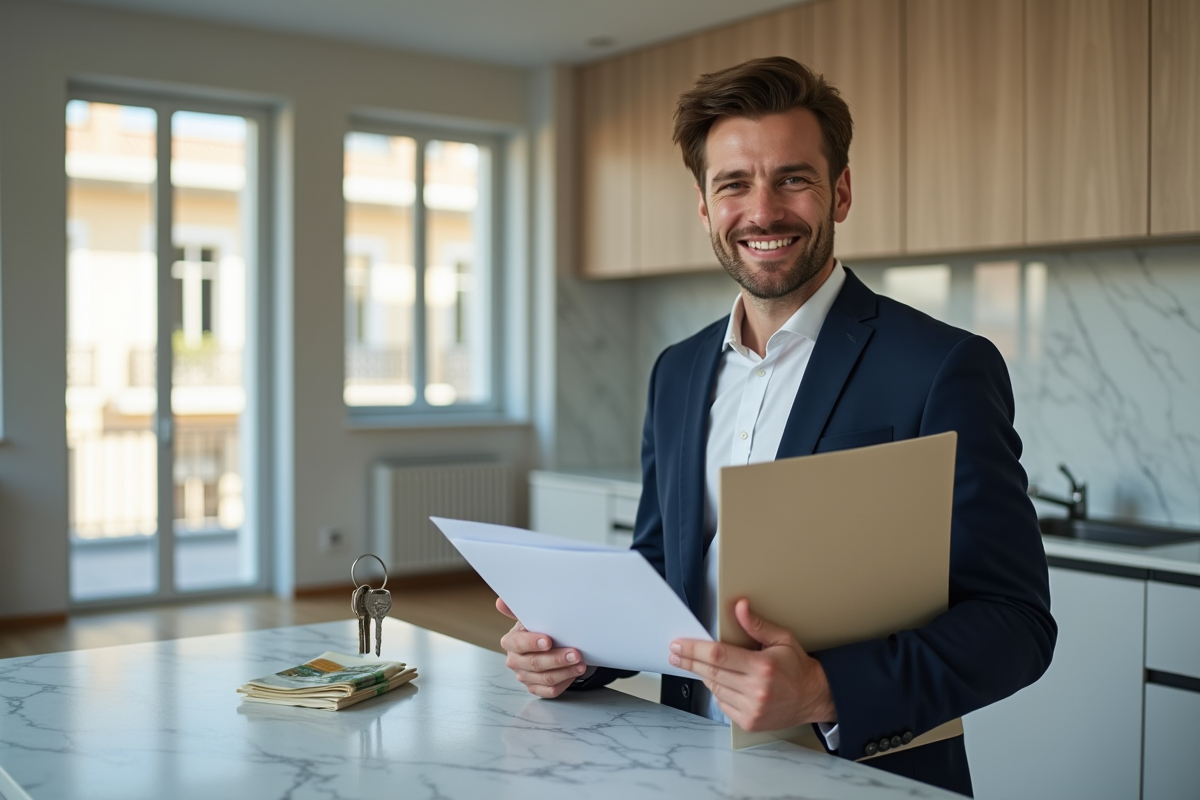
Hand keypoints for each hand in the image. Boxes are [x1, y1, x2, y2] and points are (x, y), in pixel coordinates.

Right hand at [496, 597, 587, 697]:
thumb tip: (500, 601)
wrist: (547, 644)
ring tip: (581, 664)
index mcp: (511, 642)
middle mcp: (515, 661)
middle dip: (557, 659)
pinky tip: (575, 673)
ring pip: (545, 679)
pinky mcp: (535, 688)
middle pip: (535, 663)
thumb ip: (518, 610)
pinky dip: (564, 682)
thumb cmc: (539, 628)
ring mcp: (524, 676)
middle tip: (575, 653)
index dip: (533, 643)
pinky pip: (550, 691)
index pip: (519, 644)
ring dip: (565, 671)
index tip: (549, 641)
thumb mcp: (530, 617)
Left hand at [669, 598, 836, 731]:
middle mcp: (756, 690)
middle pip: (711, 672)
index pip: (718, 655)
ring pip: (715, 688)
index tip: (678, 645)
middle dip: (689, 661)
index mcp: (762, 667)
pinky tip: (723, 682)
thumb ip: (757, 624)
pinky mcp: (749, 721)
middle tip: (674, 653)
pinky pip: (722, 704)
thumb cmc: (797, 667)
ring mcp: (752, 709)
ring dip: (705, 675)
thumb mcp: (782, 639)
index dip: (694, 650)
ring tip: (702, 665)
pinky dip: (718, 691)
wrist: (813, 697)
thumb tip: (739, 606)